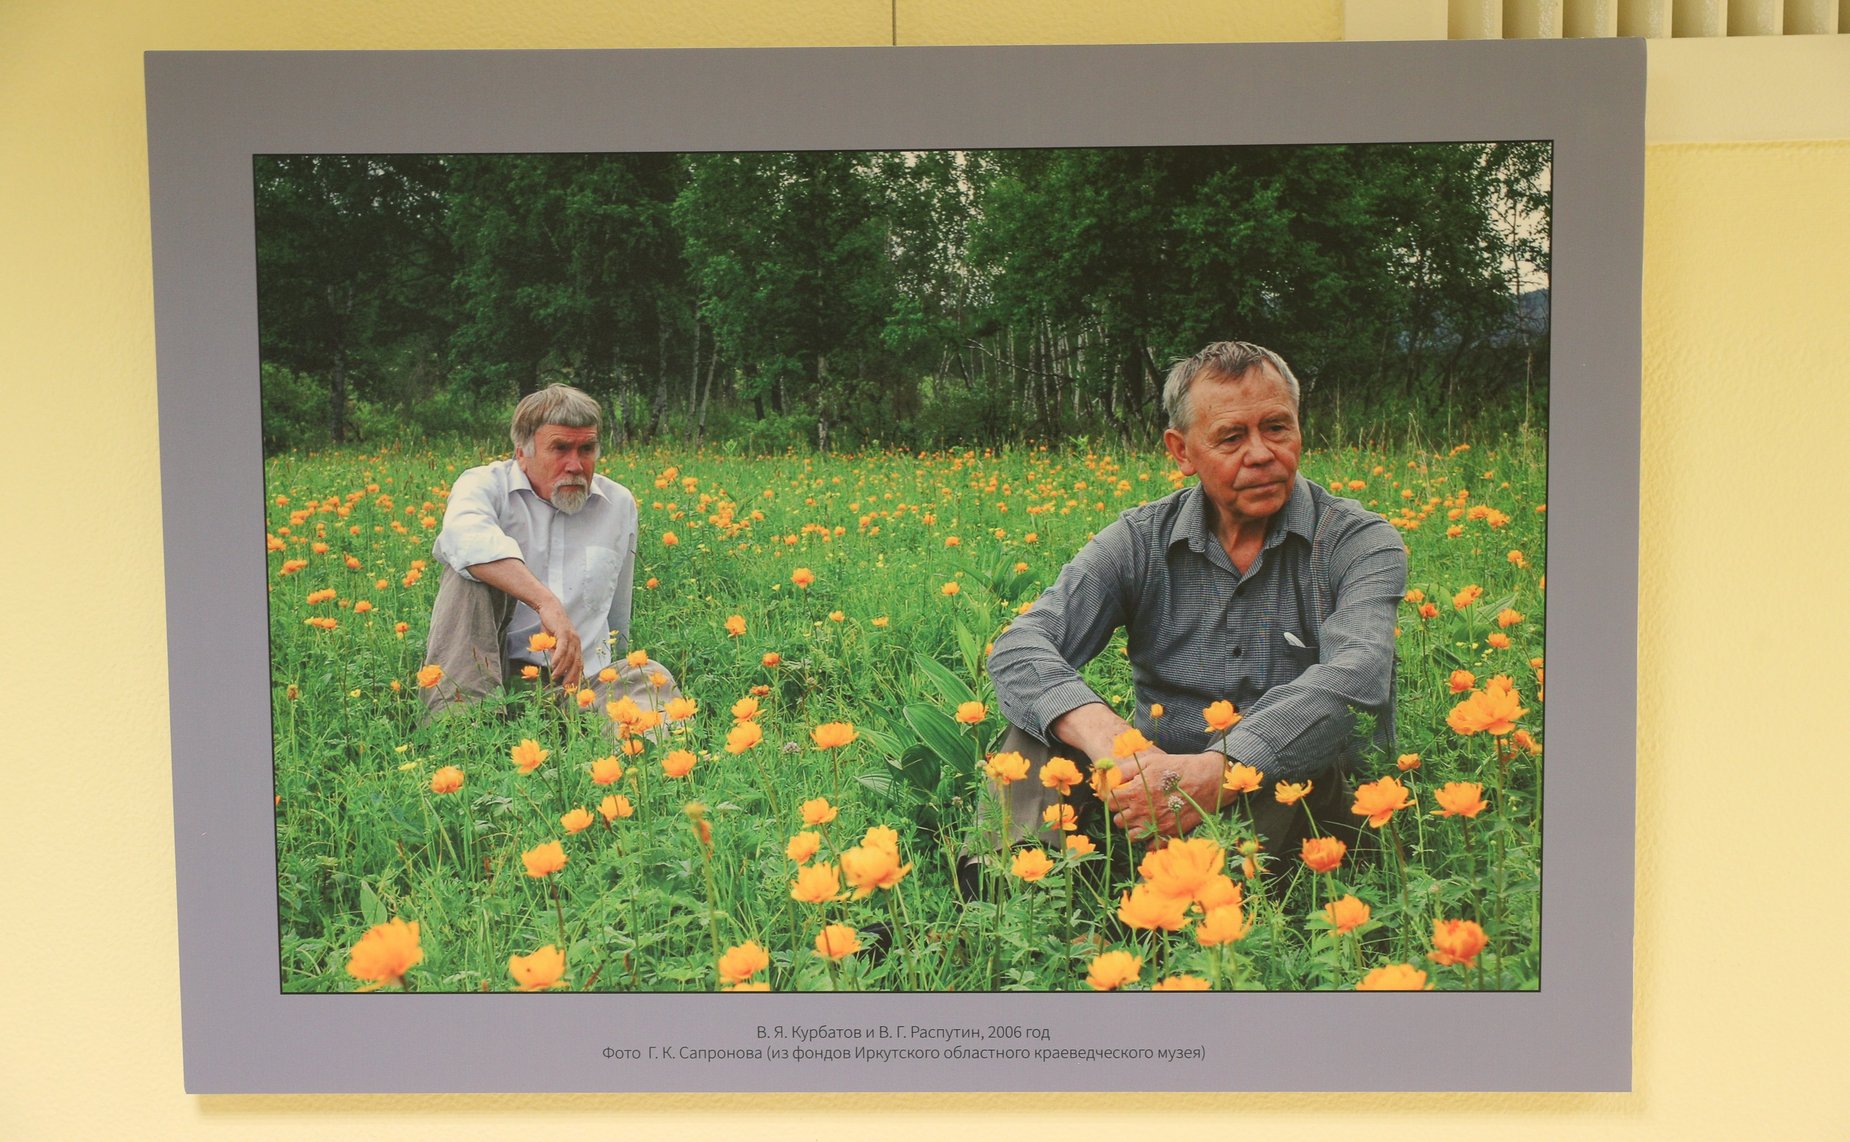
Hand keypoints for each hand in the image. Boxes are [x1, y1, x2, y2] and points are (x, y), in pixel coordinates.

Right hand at [533, 600, 583, 687]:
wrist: (549, 608)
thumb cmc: (551, 625)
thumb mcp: (553, 642)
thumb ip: (556, 652)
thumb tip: (556, 665)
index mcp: (576, 645)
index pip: (578, 664)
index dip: (576, 676)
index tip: (572, 687)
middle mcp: (576, 642)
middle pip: (576, 663)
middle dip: (572, 676)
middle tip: (566, 687)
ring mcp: (571, 637)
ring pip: (569, 657)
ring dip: (562, 669)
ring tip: (555, 677)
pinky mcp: (564, 632)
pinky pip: (562, 648)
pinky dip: (558, 657)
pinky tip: (553, 665)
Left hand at [1105, 750, 1224, 841]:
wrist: (1208, 779)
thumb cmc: (1178, 768)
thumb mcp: (1150, 761)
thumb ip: (1125, 770)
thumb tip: (1110, 778)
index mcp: (1135, 792)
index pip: (1109, 802)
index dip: (1113, 798)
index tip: (1121, 794)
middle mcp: (1143, 812)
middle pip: (1118, 820)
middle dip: (1123, 812)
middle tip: (1133, 804)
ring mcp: (1156, 825)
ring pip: (1131, 836)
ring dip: (1133, 827)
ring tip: (1142, 817)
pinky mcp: (1169, 834)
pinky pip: (1149, 846)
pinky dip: (1149, 839)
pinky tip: (1154, 827)